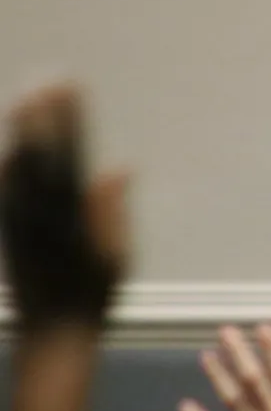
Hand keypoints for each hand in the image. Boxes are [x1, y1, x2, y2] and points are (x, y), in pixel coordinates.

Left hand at [0, 84, 128, 333]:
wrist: (52, 330)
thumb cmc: (95, 295)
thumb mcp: (118, 254)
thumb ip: (112, 209)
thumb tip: (119, 168)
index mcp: (73, 215)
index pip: (71, 154)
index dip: (71, 119)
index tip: (71, 88)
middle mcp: (41, 213)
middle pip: (41, 153)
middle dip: (43, 116)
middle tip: (44, 79)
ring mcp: (19, 221)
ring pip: (17, 166)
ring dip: (21, 132)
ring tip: (23, 100)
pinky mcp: (8, 232)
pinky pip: (4, 192)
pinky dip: (6, 166)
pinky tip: (7, 148)